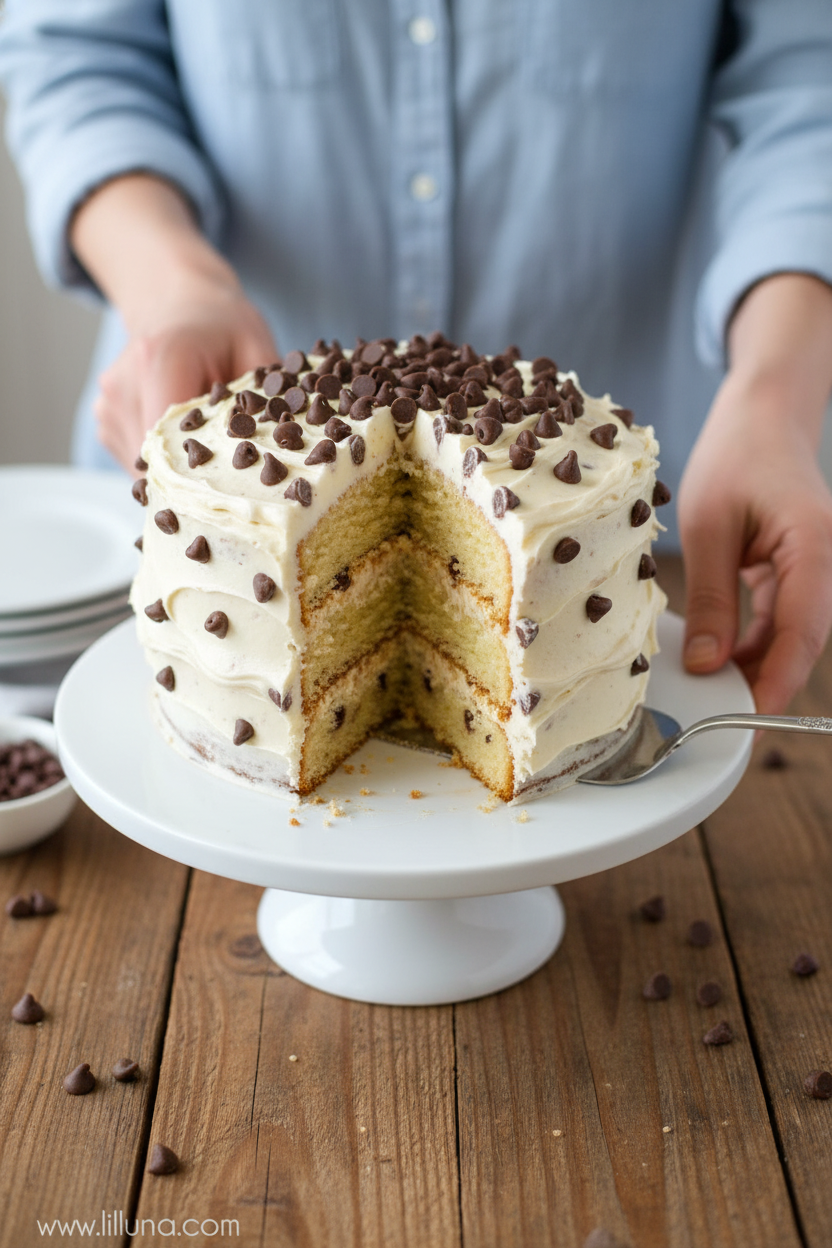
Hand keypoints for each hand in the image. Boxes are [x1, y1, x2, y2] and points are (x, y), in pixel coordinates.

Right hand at [70, 174, 277, 470]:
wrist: (177, 302)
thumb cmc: (223, 327)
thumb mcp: (258, 351)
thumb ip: (268, 401)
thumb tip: (285, 449)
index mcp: (160, 360)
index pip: (172, 443)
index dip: (202, 474)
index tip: (234, 484)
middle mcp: (122, 385)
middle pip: (156, 462)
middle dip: (194, 476)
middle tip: (231, 471)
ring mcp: (108, 404)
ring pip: (145, 467)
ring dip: (178, 470)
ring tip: (207, 445)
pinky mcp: (105, 419)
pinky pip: (137, 459)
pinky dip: (165, 461)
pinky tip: (186, 439)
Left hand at [680, 274, 831, 712]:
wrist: (763, 414)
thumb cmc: (737, 455)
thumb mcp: (708, 527)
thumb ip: (712, 598)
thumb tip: (706, 665)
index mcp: (813, 545)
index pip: (803, 629)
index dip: (777, 679)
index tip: (749, 716)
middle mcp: (826, 561)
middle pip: (802, 640)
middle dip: (764, 681)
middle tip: (718, 717)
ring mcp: (816, 568)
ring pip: (792, 635)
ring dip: (755, 664)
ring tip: (711, 690)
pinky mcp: (799, 571)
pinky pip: (782, 619)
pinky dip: (753, 641)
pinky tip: (720, 657)